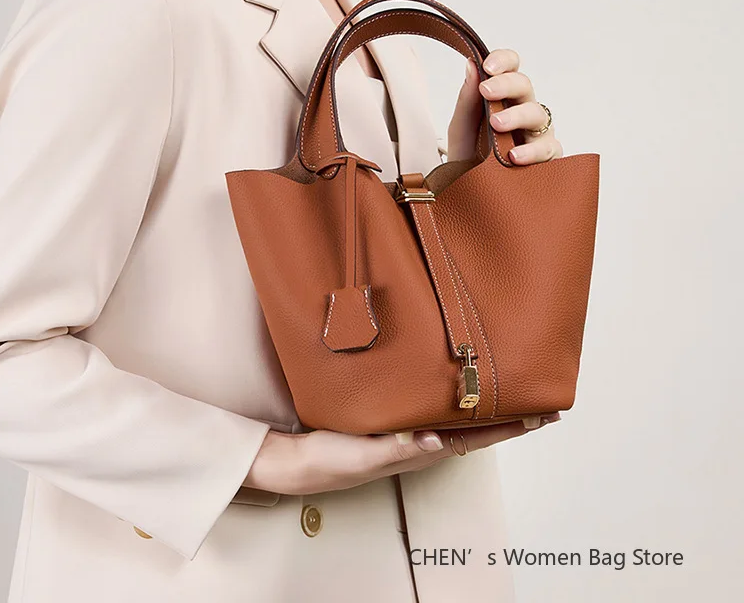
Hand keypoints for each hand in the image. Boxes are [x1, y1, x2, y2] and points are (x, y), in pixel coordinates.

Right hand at [242, 413, 559, 495]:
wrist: (301, 463)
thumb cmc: (332, 461)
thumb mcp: (364, 455)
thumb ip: (398, 448)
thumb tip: (433, 439)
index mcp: (423, 450)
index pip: (477, 438)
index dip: (511, 427)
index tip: (543, 414)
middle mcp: (423, 441)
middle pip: (477, 426)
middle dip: (510, 412)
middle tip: (540, 394)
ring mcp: (410, 432)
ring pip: (458, 416)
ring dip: (486, 403)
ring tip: (509, 384)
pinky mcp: (395, 420)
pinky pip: (434, 406)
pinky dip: (454, 396)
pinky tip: (457, 383)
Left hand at [446, 48, 562, 163]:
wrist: (471, 193)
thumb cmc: (469, 157)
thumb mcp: (462, 129)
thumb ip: (467, 99)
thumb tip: (471, 64)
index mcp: (503, 98)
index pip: (511, 68)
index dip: (504, 61)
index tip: (487, 66)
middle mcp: (524, 111)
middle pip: (525, 86)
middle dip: (506, 85)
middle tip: (486, 92)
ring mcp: (537, 134)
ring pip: (538, 114)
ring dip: (517, 116)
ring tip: (497, 125)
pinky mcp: (547, 159)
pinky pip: (547, 150)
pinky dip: (531, 152)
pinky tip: (514, 156)